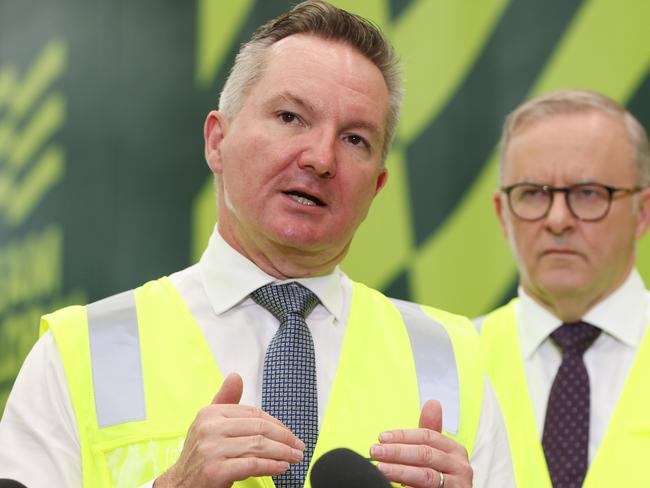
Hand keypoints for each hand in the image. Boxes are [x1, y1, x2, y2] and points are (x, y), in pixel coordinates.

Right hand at [154, 373, 303, 487]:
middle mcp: (209, 428)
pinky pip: (252, 464)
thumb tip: (235, 376)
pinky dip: (271, 466)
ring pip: (258, 446)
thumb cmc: (199, 456)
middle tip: (298, 447)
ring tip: (294, 458)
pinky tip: (281, 467)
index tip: (290, 434)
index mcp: (210, 413)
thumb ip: (225, 401)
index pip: (253, 413)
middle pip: (259, 428)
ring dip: (283, 453)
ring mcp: (211, 449)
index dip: (277, 423)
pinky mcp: (215, 470)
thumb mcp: (209, 424)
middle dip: (284, 438)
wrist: (179, 486)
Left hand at [370, 400, 472, 487]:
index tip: (382, 437)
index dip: (403, 436)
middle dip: (397, 452)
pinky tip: (395, 485)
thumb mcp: (435, 452)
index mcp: (455, 449)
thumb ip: (430, 430)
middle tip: (375, 451)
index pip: (427, 436)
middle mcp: (461, 466)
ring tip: (381, 468)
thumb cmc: (441, 476)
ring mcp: (459, 485)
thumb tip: (433, 402)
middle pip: (425, 454)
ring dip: (400, 471)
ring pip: (426, 475)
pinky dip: (410, 487)